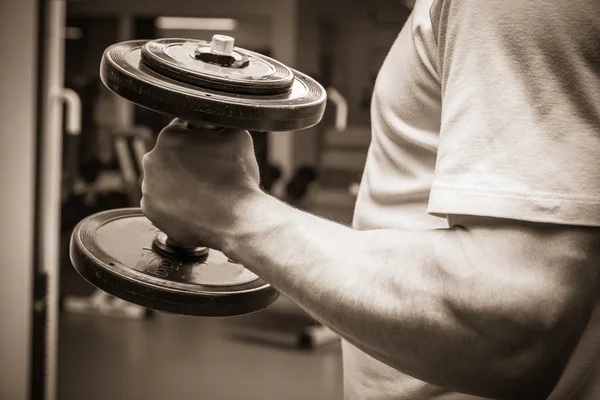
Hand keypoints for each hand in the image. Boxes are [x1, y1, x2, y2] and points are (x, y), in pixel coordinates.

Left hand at [141, 119, 261, 249]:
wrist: (238, 220)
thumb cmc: (238, 178)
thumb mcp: (237, 135)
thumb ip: (219, 121)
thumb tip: (214, 119)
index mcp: (169, 137)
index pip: (183, 129)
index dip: (200, 138)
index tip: (212, 152)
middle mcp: (151, 160)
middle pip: (171, 155)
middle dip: (188, 161)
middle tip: (210, 174)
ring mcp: (148, 188)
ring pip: (165, 179)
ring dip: (180, 182)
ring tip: (205, 192)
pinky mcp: (151, 212)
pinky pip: (161, 202)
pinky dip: (175, 204)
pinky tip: (195, 205)